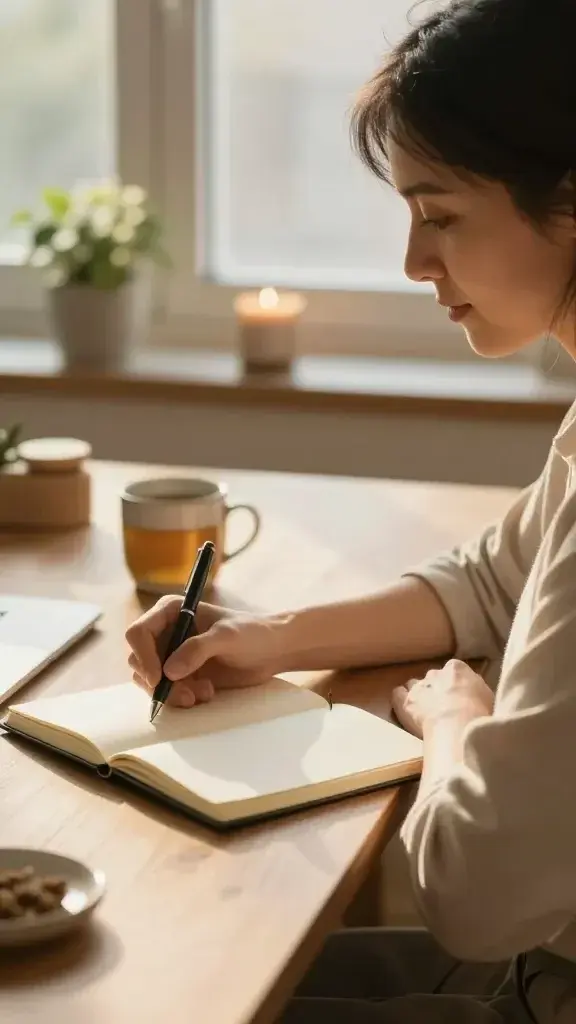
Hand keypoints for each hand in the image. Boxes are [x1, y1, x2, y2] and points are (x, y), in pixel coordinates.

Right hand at [125, 597, 287, 707]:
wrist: (272, 650)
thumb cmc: (252, 633)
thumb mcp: (227, 637)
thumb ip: (197, 649)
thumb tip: (168, 672)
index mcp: (170, 611)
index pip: (138, 633)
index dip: (143, 656)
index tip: (158, 678)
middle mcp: (165, 632)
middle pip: (138, 660)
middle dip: (159, 682)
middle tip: (187, 694)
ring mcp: (171, 654)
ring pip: (149, 680)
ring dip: (172, 693)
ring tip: (203, 693)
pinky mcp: (180, 675)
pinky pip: (165, 691)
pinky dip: (181, 697)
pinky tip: (207, 693)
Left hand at [391, 659, 493, 737]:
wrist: (458, 723)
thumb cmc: (479, 712)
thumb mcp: (488, 697)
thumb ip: (477, 691)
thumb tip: (474, 694)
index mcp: (457, 668)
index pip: (454, 670)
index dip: (456, 683)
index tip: (460, 695)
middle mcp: (435, 673)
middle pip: (433, 678)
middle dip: (437, 689)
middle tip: (444, 707)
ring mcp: (418, 686)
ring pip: (414, 685)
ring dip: (419, 695)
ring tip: (425, 710)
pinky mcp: (405, 701)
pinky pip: (397, 694)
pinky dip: (400, 698)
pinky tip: (405, 707)